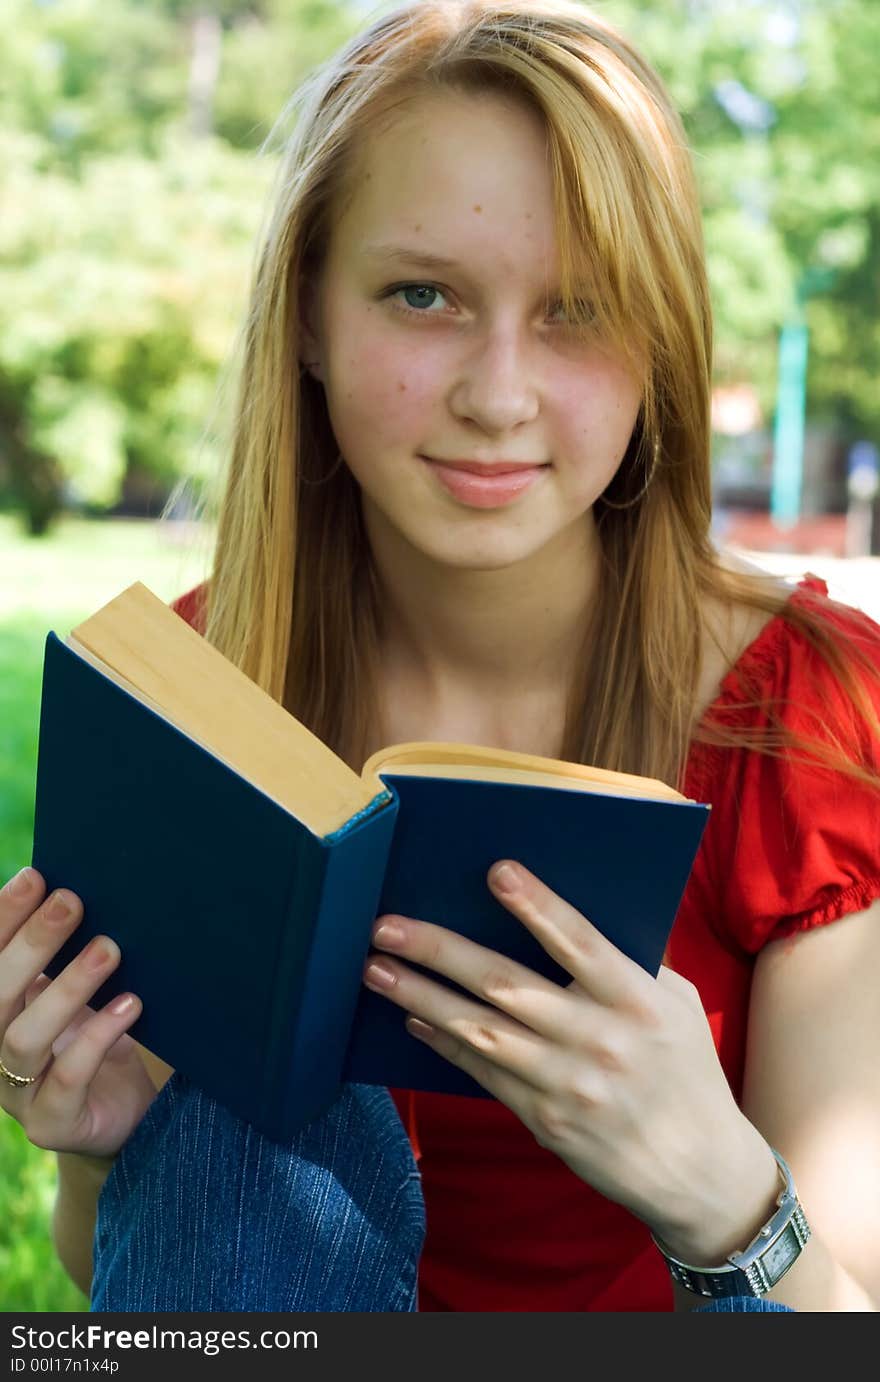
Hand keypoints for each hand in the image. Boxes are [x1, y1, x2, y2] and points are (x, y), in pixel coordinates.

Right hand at [0, 867, 156, 1159]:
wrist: (123, 1111)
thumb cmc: (93, 1035)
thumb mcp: (74, 990)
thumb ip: (63, 954)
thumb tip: (77, 889)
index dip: (2, 918)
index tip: (35, 876)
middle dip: (31, 944)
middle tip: (71, 901)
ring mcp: (17, 1093)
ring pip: (25, 1038)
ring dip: (67, 988)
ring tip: (108, 949)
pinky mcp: (53, 1123)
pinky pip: (67, 1080)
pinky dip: (97, 1037)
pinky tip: (129, 1004)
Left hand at [363, 859, 778, 1260]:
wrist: (697, 1171)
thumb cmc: (684, 1070)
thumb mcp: (677, 1004)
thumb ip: (629, 961)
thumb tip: (568, 911)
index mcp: (637, 1000)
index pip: (580, 943)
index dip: (537, 906)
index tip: (495, 870)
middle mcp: (599, 1040)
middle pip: (507, 985)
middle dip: (441, 951)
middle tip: (387, 925)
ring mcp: (567, 1085)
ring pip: (480, 1031)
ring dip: (422, 996)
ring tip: (376, 968)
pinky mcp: (544, 1121)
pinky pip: (482, 1073)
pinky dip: (444, 1042)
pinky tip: (413, 1016)